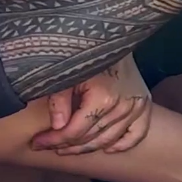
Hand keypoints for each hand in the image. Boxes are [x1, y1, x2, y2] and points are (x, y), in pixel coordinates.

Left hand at [33, 55, 152, 154]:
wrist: (109, 32)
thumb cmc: (83, 50)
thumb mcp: (64, 72)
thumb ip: (59, 101)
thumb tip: (58, 128)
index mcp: (102, 97)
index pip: (75, 131)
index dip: (54, 140)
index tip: (37, 143)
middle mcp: (122, 105)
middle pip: (91, 138)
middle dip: (67, 145)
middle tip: (49, 147)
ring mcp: (136, 106)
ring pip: (110, 139)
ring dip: (88, 148)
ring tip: (69, 149)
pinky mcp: (144, 103)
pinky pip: (137, 133)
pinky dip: (123, 144)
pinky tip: (108, 149)